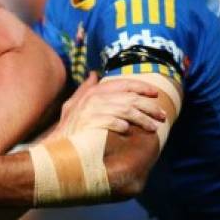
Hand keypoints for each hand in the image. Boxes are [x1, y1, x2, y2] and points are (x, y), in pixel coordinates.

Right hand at [49, 73, 165, 139]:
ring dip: (144, 119)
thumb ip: (85, 89)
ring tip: (154, 127)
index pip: (123, 84)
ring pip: (128, 110)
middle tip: (162, 115)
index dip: (141, 87)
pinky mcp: (93, 124)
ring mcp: (94, 111)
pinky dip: (123, 126)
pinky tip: (129, 131)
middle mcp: (95, 99)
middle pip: (130, 98)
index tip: (155, 94)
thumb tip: (94, 74)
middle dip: (149, 106)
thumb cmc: (68, 127)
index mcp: (94, 92)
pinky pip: (115, 122)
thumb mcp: (73, 105)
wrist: (57, 146)